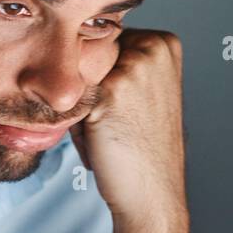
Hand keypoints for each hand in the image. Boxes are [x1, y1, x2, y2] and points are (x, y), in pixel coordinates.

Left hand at [70, 28, 189, 232]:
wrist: (151, 193)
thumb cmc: (140, 146)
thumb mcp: (140, 90)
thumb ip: (117, 60)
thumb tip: (72, 42)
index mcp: (164, 42)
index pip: (102, 40)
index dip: (99, 75)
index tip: (120, 105)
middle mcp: (153, 47)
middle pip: (87, 51)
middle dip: (88, 86)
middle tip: (113, 121)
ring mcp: (134, 66)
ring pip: (76, 72)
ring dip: (79, 102)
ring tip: (105, 128)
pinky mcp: (111, 90)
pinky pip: (69, 94)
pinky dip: (73, 119)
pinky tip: (98, 137)